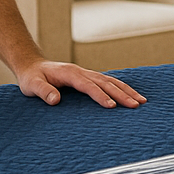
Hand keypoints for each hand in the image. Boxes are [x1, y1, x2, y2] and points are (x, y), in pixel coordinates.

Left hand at [16, 60, 146, 108]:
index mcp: (70, 73)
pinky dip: (121, 87)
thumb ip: (43, 91)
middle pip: (106, 82)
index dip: (100, 96)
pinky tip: (131, 94)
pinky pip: (108, 82)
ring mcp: (87, 74)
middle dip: (122, 94)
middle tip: (137, 105)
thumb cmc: (32, 78)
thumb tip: (55, 99)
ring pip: (111, 81)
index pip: (89, 85)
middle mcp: (82, 72)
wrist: (32, 66)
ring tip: (142, 101)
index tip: (111, 107)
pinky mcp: (88, 78)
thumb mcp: (32, 85)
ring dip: (127, 90)